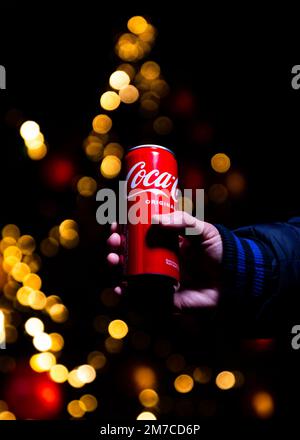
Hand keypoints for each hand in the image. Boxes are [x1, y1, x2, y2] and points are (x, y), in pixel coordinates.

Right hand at [107, 211, 222, 309]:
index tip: (115, 224)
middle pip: (128, 255)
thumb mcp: (202, 230)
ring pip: (129, 275)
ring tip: (112, 259)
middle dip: (115, 247)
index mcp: (165, 244)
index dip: (123, 231)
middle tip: (113, 242)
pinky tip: (120, 287)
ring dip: (115, 268)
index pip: (138, 236)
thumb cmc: (220, 252)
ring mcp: (159, 281)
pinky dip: (126, 294)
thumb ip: (183, 222)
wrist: (236, 279)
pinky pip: (140, 299)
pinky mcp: (163, 300)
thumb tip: (154, 219)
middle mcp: (158, 262)